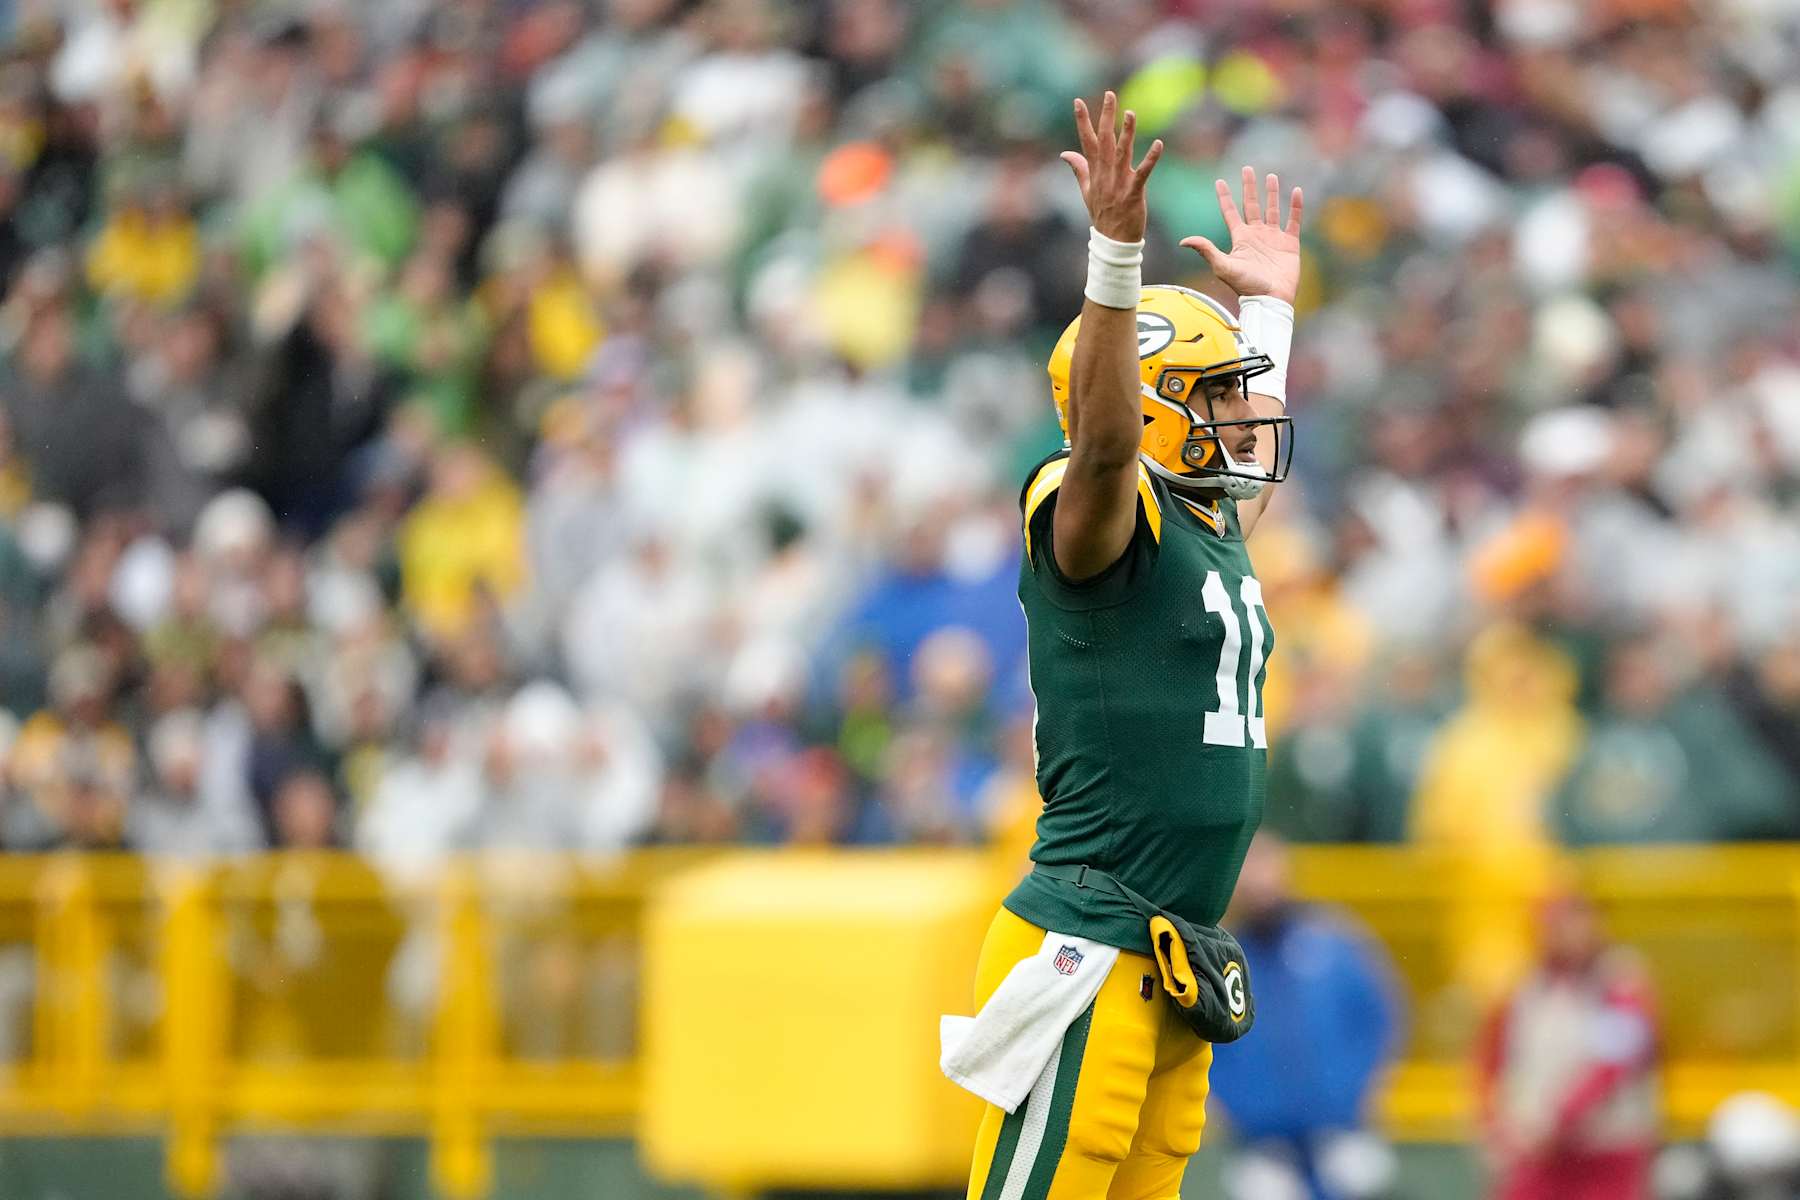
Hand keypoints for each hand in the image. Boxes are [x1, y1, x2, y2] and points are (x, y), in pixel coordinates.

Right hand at [1060, 91, 1163, 243]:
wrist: (1113, 242)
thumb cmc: (1102, 215)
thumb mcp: (1086, 191)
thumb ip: (1079, 169)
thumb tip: (1065, 154)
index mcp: (1095, 173)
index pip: (1087, 142)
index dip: (1083, 121)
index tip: (1078, 101)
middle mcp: (1105, 175)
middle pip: (1104, 141)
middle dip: (1106, 117)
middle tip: (1110, 94)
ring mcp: (1119, 184)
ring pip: (1122, 153)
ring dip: (1126, 133)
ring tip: (1130, 113)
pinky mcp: (1134, 194)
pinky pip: (1143, 174)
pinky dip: (1150, 159)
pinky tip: (1158, 144)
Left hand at [1181, 166, 1303, 303]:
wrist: (1270, 298)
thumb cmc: (1245, 285)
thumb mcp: (1222, 266)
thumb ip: (1206, 250)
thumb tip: (1183, 240)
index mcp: (1240, 238)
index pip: (1230, 212)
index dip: (1224, 197)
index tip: (1219, 181)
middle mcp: (1256, 235)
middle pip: (1251, 205)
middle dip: (1249, 187)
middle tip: (1246, 168)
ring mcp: (1273, 238)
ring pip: (1272, 209)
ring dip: (1271, 193)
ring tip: (1270, 175)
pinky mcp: (1290, 243)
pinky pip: (1293, 220)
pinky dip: (1295, 206)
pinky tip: (1296, 191)